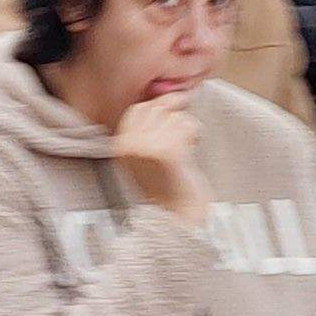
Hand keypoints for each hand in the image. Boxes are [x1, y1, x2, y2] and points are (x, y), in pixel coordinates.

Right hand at [113, 86, 208, 219]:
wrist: (175, 218)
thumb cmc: (167, 189)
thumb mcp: (147, 157)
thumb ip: (150, 130)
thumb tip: (167, 98)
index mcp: (121, 146)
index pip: (137, 110)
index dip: (157, 102)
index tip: (172, 104)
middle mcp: (130, 145)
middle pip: (156, 107)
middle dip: (175, 110)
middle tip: (185, 118)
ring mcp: (148, 147)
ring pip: (175, 116)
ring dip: (186, 128)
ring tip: (186, 147)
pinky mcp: (168, 152)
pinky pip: (186, 126)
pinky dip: (194, 135)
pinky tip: (191, 150)